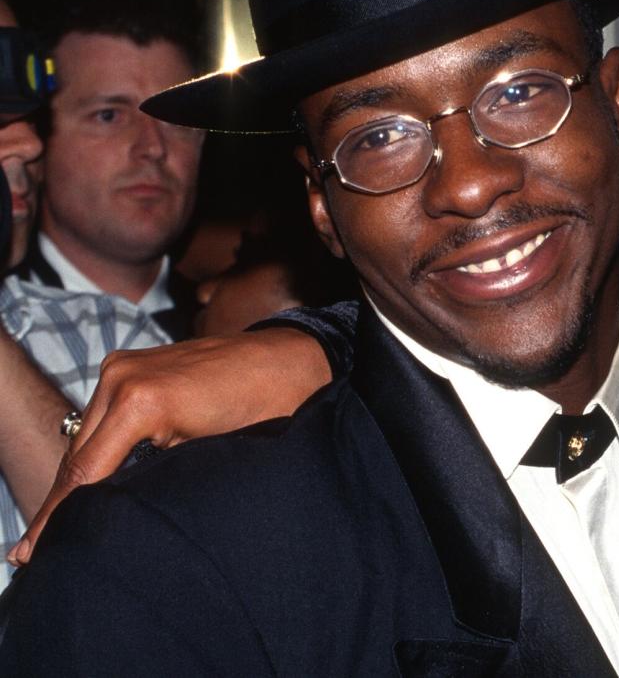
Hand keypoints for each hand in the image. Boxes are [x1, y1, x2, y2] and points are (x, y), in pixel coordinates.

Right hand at [8, 327, 331, 565]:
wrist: (290, 360)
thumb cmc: (265, 408)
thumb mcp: (208, 457)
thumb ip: (154, 478)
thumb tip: (117, 509)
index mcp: (141, 401)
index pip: (86, 472)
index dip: (58, 516)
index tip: (32, 553)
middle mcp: (123, 376)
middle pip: (78, 455)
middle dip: (61, 502)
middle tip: (36, 550)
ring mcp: (124, 365)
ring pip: (86, 435)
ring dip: (77, 476)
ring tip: (56, 525)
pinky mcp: (130, 363)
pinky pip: (102, 415)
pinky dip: (96, 446)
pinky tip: (85, 482)